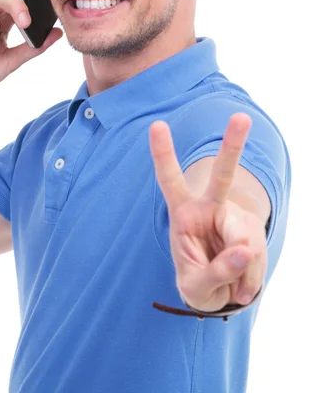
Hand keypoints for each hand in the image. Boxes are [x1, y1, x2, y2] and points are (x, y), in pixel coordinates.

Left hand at [149, 113, 266, 311]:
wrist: (221, 294)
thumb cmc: (197, 282)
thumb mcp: (196, 285)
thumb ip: (216, 271)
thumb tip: (243, 251)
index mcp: (182, 212)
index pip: (170, 179)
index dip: (163, 153)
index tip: (157, 125)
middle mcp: (209, 208)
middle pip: (222, 176)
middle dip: (233, 146)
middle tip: (242, 118)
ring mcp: (235, 219)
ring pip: (245, 240)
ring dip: (240, 271)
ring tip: (229, 283)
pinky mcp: (254, 234)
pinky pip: (256, 257)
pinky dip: (250, 278)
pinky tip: (241, 280)